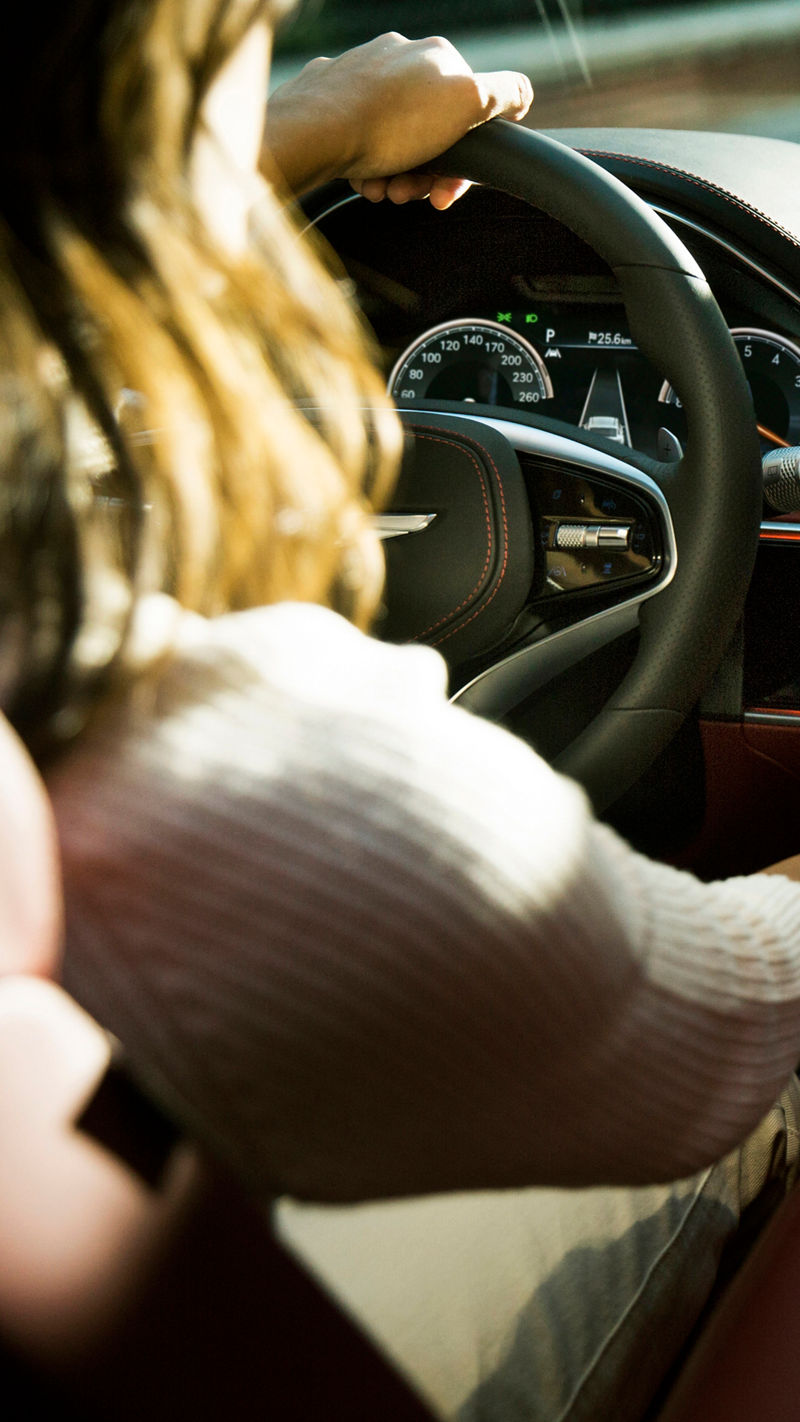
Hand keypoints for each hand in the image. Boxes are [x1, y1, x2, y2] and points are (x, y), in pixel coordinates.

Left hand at [263, 32, 532, 207]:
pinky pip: (359, 139)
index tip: (446, 191)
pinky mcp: (327, 96)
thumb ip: (505, 93)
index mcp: (436, 56)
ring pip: (395, 140)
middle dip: (425, 172)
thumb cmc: (389, 122)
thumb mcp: (467, 102)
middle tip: (410, 194)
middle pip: (430, 132)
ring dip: (396, 175)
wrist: (314, 132)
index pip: (469, 112)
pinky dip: (366, 165)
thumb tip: (522, 94)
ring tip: (383, 188)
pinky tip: (362, 178)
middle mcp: (397, 57)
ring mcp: (360, 74)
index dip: (464, 160)